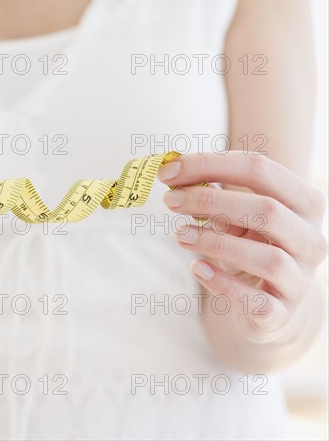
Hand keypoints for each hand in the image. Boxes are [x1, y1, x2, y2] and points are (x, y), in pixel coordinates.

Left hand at [157, 151, 326, 343]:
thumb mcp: (237, 216)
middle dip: (211, 202)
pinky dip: (223, 283)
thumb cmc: (250, 246)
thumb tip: (173, 172)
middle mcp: (310, 239)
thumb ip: (212, 193)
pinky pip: (256, 302)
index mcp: (303, 202)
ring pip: (267, 258)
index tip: (167, 171)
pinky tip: (196, 268)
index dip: (210, 164)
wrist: (270, 304)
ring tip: (179, 234)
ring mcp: (300, 279)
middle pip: (267, 210)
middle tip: (170, 201)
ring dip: (215, 243)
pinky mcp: (281, 314)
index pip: (260, 168)